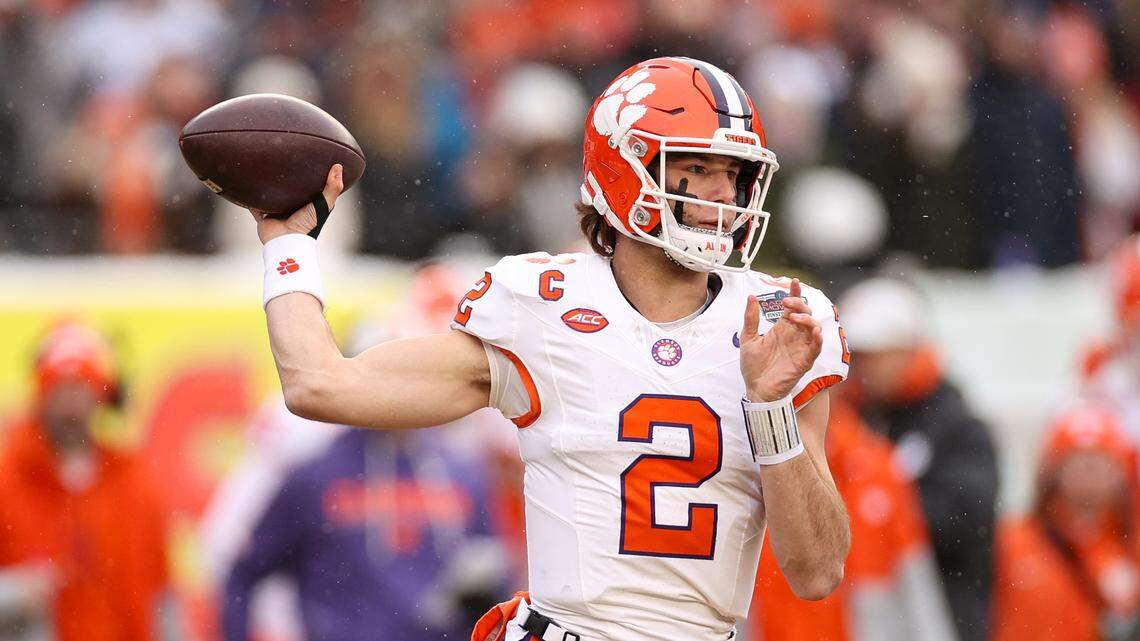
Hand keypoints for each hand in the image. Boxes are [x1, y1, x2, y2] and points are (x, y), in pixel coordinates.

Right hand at [250, 164, 343, 243]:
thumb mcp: (324, 205)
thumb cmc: (308, 225)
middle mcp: (292, 207)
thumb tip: (338, 166)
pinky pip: (254, 203)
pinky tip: (247, 182)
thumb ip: (332, 188)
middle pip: (288, 190)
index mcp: (307, 205)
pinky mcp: (263, 215)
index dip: (309, 176)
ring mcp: (277, 211)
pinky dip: (250, 195)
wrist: (286, 242)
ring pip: (271, 194)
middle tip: (283, 157)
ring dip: (268, 185)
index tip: (308, 159)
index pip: (308, 188)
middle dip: (285, 178)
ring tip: (265, 166)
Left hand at [739, 279, 822, 401]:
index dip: (795, 293)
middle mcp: (793, 336)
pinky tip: (815, 332)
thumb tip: (751, 297)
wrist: (755, 389)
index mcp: (781, 329)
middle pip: (805, 313)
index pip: (792, 307)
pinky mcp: (804, 361)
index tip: (794, 281)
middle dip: (799, 304)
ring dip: (808, 319)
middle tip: (786, 302)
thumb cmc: (753, 366)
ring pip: (814, 327)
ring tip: (794, 317)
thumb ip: (751, 318)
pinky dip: (818, 339)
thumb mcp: (748, 338)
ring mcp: (800, 347)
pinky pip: (816, 348)